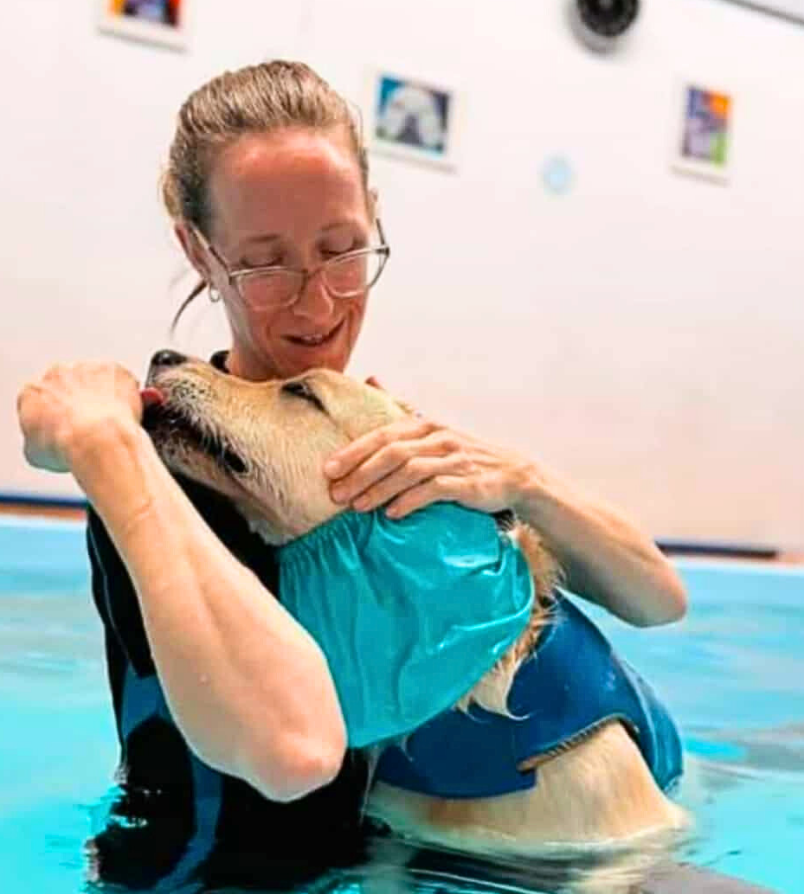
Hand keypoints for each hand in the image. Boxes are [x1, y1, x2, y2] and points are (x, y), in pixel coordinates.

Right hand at [17, 362, 142, 473]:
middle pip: (68, 385)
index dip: (55, 415)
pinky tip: (127, 413)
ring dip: (103, 395)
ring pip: (96, 380)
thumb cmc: (68, 444)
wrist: (96, 439)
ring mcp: (86, 370)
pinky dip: (126, 393)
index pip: (41, 400)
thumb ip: (38, 439)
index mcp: (33, 392)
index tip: (65, 427)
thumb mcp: (36, 453)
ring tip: (111, 421)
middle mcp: (57, 375)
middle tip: (90, 425)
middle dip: (78, 401)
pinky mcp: (114, 370)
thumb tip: (45, 445)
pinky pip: (122, 380)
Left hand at [323, 410, 537, 519]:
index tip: (328, 470)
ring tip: (358, 507)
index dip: (353, 451)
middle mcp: (439, 438)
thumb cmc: (464, 455)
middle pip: (392, 452)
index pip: (383, 435)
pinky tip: (393, 514)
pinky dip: (411, 501)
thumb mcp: (433, 429)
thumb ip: (402, 408)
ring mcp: (455, 459)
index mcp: (426, 425)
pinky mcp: (468, 482)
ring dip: (380, 489)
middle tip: (336, 494)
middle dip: (360, 473)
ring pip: (410, 471)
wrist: (514, 475)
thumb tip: (371, 378)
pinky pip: (435, 489)